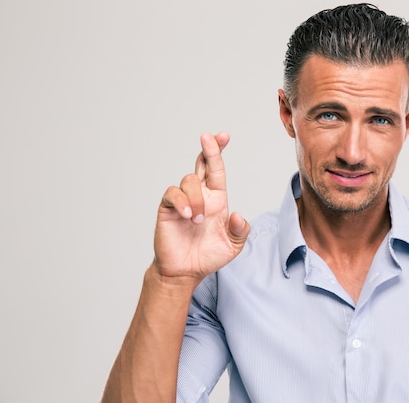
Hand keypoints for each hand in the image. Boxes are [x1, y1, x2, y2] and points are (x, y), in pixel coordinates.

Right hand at [153, 132, 249, 279]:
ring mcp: (183, 201)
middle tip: (208, 138)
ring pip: (189, 180)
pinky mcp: (168, 209)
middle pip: (201, 164)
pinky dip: (182, 202)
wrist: (185, 272)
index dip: (219, 152)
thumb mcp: (233, 246)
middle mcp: (200, 195)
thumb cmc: (208, 256)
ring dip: (196, 198)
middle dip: (207, 149)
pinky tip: (188, 216)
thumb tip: (237, 215)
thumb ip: (240, 231)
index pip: (217, 170)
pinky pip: (173, 194)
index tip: (223, 136)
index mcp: (217, 199)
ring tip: (198, 220)